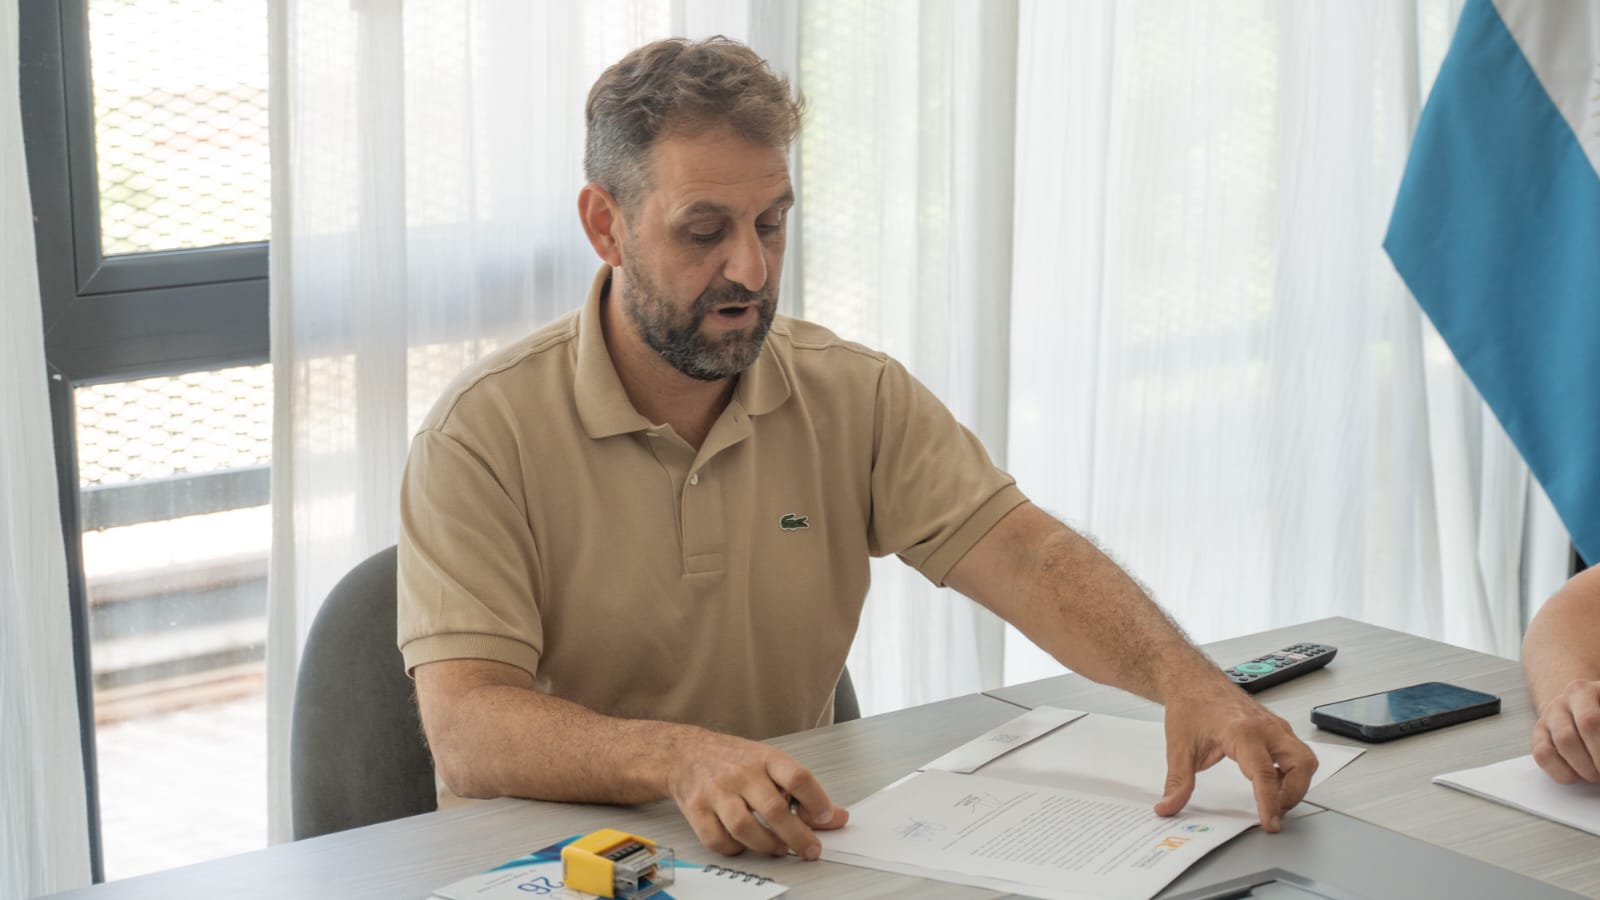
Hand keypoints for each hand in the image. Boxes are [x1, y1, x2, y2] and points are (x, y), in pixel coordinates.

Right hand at [664, 729, 849, 858]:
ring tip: (779, 849)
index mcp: (765, 758)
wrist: (686, 753)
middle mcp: (741, 774)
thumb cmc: (733, 760)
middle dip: (797, 836)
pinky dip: (734, 849)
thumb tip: (837, 817)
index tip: (829, 818)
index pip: (798, 777)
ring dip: (768, 845)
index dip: (818, 801)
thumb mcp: (771, 764)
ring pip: (745, 828)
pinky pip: (718, 839)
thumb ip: (804, 792)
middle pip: (774, 809)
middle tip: (810, 849)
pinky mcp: (697, 809)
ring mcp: (717, 792)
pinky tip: (744, 844)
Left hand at [1154, 685, 1317, 831]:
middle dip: (1293, 795)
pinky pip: (1297, 753)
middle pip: (1301, 765)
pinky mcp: (1277, 728)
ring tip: (1274, 800)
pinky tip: (1272, 782)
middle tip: (1273, 813)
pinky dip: (1292, 773)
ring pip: (1306, 759)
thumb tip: (1169, 806)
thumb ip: (1178, 782)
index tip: (1269, 823)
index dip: (1270, 803)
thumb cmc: (1190, 705)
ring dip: (1297, 784)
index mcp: (1242, 731)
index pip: (1265, 773)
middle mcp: (1265, 727)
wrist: (1193, 680)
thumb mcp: (1179, 748)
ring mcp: (1274, 726)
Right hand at [1530, 679, 1599, 782]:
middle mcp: (1564, 700)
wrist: (1578, 710)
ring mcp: (1548, 717)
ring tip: (1596, 774)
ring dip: (1585, 767)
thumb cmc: (1598, 716)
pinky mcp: (1538, 735)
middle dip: (1598, 758)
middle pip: (1583, 728)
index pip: (1593, 719)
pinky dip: (1563, 772)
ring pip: (1563, 743)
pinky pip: (1543, 755)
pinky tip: (1577, 774)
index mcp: (1586, 691)